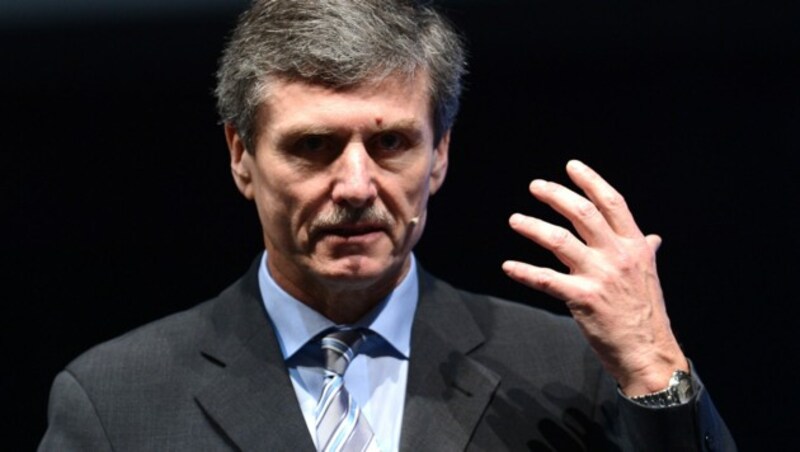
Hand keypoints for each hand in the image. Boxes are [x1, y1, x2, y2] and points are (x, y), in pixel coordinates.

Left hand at [502, 160, 687, 395]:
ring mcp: (600, 276)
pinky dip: (524, 272)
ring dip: (533, 226)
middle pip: (583, 214)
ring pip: (559, 240)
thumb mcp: (649, 275)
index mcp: (635, 246)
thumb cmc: (646, 313)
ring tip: (514, 219)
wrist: (648, 352)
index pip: (612, 203)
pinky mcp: (582, 298)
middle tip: (535, 186)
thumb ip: (646, 251)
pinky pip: (546, 280)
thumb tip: (653, 237)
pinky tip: (507, 266)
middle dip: (556, 195)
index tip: (572, 166)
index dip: (590, 181)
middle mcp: (618, 255)